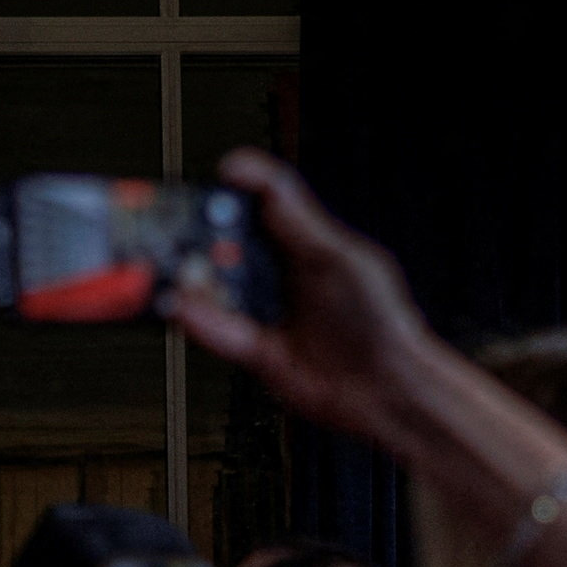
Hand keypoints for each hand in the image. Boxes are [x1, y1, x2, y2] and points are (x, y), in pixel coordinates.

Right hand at [166, 149, 447, 452]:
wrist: (388, 388)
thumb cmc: (381, 321)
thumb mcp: (337, 257)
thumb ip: (295, 220)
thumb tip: (255, 178)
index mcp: (300, 242)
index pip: (255, 204)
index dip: (229, 192)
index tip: (207, 185)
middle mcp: (278, 274)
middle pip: (224, 245)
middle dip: (199, 239)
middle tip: (179, 233)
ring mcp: (265, 311)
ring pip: (215, 288)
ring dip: (194, 280)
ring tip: (179, 272)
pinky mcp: (255, 350)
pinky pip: (217, 331)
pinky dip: (198, 319)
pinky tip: (184, 305)